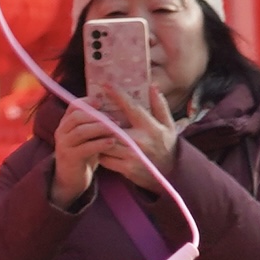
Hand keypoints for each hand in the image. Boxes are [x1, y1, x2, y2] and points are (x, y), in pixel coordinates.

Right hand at [50, 103, 128, 204]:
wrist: (71, 179)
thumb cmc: (83, 155)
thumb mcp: (87, 137)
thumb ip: (94, 124)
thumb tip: (113, 110)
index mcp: (65, 124)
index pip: (73, 106)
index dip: (88, 102)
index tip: (102, 102)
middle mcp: (61, 132)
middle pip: (77, 117)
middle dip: (98, 116)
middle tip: (115, 120)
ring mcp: (63, 145)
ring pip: (81, 131)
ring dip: (100, 129)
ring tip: (116, 130)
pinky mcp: (69, 158)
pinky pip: (85, 147)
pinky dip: (100, 143)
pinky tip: (112, 143)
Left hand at [53, 83, 180, 203]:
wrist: (171, 173)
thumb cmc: (166, 145)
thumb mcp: (168, 124)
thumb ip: (160, 105)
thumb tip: (152, 85)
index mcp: (150, 127)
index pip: (132, 108)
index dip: (118, 96)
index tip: (106, 85)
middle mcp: (141, 141)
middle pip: (112, 127)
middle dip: (99, 120)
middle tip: (88, 112)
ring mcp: (133, 156)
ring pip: (105, 143)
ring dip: (96, 137)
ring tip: (89, 129)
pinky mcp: (126, 169)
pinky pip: (105, 159)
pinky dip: (100, 152)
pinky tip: (97, 146)